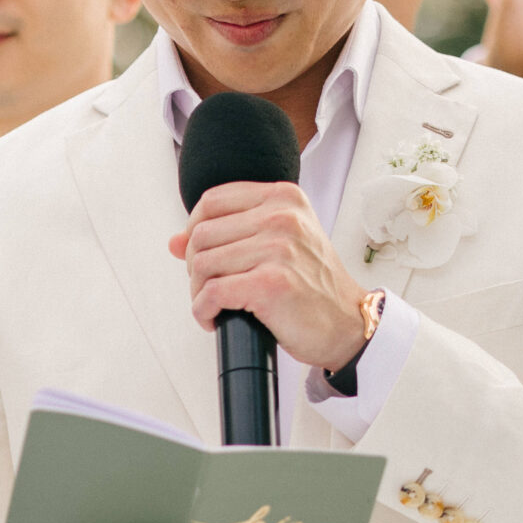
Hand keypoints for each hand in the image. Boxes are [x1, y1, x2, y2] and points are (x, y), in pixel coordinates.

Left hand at [171, 181, 370, 372]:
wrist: (347, 324)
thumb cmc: (313, 286)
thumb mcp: (279, 245)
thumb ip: (230, 234)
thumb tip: (175, 242)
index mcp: (284, 198)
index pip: (212, 201)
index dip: (194, 230)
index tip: (200, 254)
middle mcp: (282, 217)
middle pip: (202, 234)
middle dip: (195, 266)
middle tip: (208, 287)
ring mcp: (277, 249)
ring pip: (203, 264)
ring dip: (198, 292)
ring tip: (213, 305)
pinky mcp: (270, 284)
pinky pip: (211, 293)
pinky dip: (203, 310)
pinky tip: (214, 318)